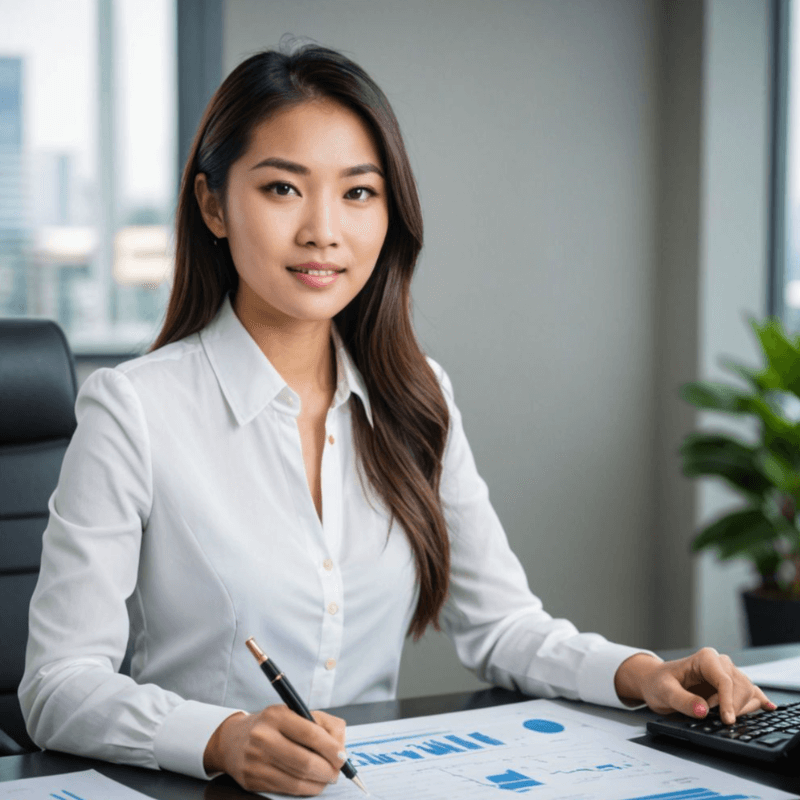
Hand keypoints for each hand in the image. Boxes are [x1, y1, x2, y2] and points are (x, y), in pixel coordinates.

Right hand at [203, 705, 346, 795]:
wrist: (232, 740)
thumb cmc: (272, 726)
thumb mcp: (294, 713)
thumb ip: (322, 724)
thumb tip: (340, 747)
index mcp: (276, 715)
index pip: (310, 733)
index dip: (331, 747)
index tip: (343, 756)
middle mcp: (263, 737)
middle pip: (305, 761)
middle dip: (328, 770)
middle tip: (337, 771)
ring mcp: (255, 761)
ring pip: (297, 779)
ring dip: (319, 782)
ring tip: (327, 777)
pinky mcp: (252, 781)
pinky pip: (287, 789)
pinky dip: (306, 789)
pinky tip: (312, 783)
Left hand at [614, 647, 775, 723]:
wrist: (655, 682)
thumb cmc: (658, 683)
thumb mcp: (664, 692)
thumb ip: (682, 701)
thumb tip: (703, 710)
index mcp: (705, 658)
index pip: (725, 680)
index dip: (728, 702)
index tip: (727, 720)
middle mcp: (720, 663)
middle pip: (741, 687)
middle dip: (732, 706)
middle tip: (715, 718)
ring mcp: (728, 674)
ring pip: (749, 692)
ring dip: (741, 708)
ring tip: (722, 715)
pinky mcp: (731, 687)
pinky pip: (751, 693)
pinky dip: (759, 701)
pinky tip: (768, 708)